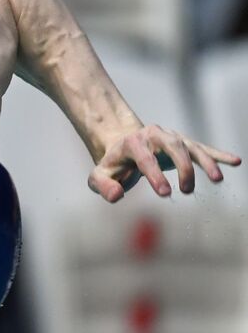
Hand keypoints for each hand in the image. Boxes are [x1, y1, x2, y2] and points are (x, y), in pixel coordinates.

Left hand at [89, 124, 240, 202]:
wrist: (121, 146)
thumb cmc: (112, 165)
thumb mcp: (98, 176)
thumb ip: (104, 186)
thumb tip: (116, 196)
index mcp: (133, 143)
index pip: (146, 159)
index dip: (155, 176)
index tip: (166, 193)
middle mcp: (155, 135)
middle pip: (173, 147)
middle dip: (182, 168)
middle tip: (187, 190)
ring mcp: (171, 138)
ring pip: (191, 147)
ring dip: (206, 162)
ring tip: (217, 179)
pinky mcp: (183, 144)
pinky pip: (203, 148)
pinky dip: (218, 155)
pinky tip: (235, 162)